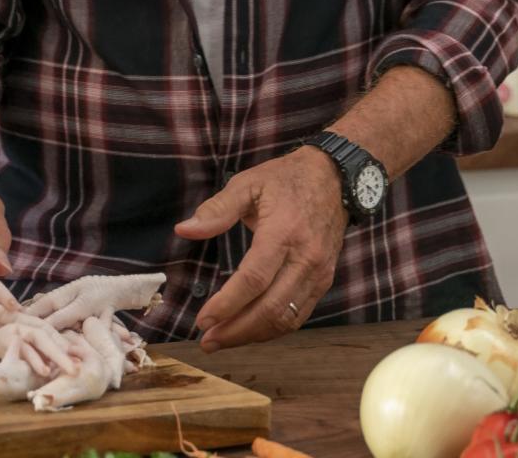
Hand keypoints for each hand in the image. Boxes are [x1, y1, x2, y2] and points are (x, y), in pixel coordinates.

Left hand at [174, 146, 347, 350]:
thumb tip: (184, 230)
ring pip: (286, 319)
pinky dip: (273, 328)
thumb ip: (217, 209)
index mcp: (283, 232)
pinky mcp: (325, 280)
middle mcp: (305, 258)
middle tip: (208, 341)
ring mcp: (318, 272)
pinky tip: (251, 329)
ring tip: (223, 340)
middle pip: (270, 308)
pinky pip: (299, 314)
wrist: (334, 177)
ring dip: (253, 335)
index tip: (202, 320)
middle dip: (236, 331)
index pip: (254, 280)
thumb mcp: (248, 183)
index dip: (227, 305)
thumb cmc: (285, 179)